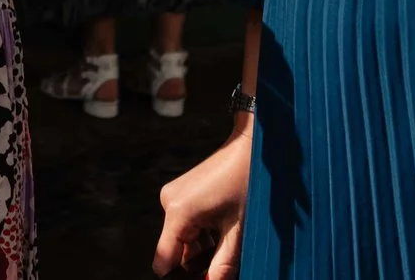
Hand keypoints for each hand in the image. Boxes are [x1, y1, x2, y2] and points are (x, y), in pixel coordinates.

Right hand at [154, 131, 248, 275]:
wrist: (251, 147)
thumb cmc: (247, 183)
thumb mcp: (239, 231)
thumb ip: (223, 264)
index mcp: (179, 212)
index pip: (164, 261)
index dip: (180, 277)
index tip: (204, 278)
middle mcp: (169, 203)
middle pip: (177, 251)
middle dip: (199, 262)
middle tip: (226, 260)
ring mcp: (174, 196)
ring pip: (183, 239)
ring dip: (203, 247)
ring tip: (229, 239)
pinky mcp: (181, 192)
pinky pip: (186, 224)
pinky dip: (203, 233)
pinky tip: (224, 226)